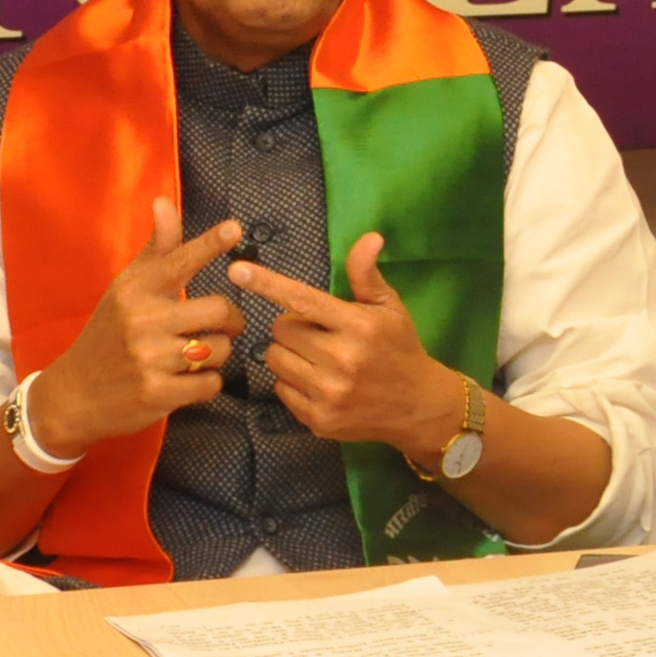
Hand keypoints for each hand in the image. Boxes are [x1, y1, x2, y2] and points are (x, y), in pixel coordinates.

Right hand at [31, 198, 246, 455]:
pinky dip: (206, 384)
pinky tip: (186, 380)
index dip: (210, 244)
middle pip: (220, 310)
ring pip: (220, 350)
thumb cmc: (109, 333)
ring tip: (195, 355)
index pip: (179, 261)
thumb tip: (164, 202)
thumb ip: (156, 250)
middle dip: (231, 321)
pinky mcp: (157, 394)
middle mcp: (142, 320)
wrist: (73, 392)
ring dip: (217, 355)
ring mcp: (149, 359)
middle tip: (223, 326)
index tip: (234, 229)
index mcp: (136, 290)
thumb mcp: (126, 288)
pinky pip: (210, 384)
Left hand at [230, 234, 456, 452]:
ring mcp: (329, 393)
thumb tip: (369, 237)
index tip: (237, 270)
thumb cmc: (400, 349)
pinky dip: (292, 382)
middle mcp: (342, 360)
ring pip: (275, 359)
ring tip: (317, 357)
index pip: (303, 300)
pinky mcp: (319, 419)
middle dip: (293, 326)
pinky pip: (280, 389)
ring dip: (288, 353)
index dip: (267, 284)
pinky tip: (319, 382)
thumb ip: (367, 275)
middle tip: (319, 333)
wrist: (418, 407)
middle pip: (281, 329)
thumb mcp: (390, 308)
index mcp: (359, 326)